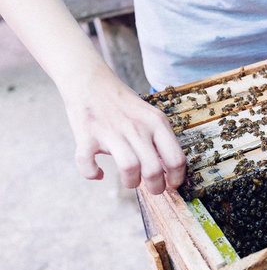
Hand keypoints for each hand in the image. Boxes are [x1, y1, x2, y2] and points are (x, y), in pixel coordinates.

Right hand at [62, 68, 185, 194]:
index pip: (176, 158)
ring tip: (130, 181)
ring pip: (129, 168)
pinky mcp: (87, 135)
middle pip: (153, 169)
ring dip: (130, 182)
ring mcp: (111, 131)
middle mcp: (137, 127)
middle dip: (156, 187)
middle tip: (153, 189)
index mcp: (157, 123)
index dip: (176, 178)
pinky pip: (87, 163)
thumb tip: (169, 170)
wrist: (91, 81)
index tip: (172, 184)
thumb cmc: (124, 104)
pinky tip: (99, 173)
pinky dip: (92, 173)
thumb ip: (160, 140)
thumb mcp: (150, 116)